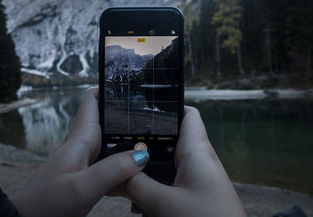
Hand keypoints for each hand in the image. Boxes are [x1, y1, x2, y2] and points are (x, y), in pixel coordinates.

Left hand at [10, 88, 148, 216]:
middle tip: (157, 121)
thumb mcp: (82, 188)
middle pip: (110, 120)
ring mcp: (87, 159)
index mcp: (80, 139)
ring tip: (156, 145)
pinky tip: (138, 175)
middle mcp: (84, 144)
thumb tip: (141, 155)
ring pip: (114, 143)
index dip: (111, 89)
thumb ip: (112, 170)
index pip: (93, 100)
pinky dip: (125, 166)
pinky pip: (112, 163)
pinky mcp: (89, 173)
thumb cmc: (46, 204)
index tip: (134, 87)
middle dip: (130, 119)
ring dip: (131, 145)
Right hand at [123, 106, 245, 216]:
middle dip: (143, 150)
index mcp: (197, 151)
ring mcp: (196, 178)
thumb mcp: (164, 204)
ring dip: (145, 176)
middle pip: (168, 141)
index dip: (166, 107)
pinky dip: (153, 191)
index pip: (186, 113)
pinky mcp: (194, 195)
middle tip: (118, 154)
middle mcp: (198, 160)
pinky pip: (169, 184)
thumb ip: (136, 185)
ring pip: (165, 166)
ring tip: (123, 187)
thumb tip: (114, 172)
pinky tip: (139, 206)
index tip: (138, 110)